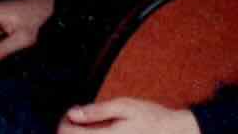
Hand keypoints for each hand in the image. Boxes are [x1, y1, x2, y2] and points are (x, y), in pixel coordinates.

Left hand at [57, 98, 200, 133]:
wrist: (173, 133)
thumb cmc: (151, 118)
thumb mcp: (124, 106)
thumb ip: (97, 111)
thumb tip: (73, 113)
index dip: (65, 122)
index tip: (72, 113)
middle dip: (70, 130)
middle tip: (78, 117)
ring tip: (87, 126)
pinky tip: (99, 132)